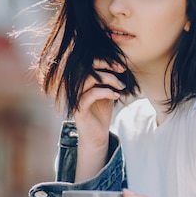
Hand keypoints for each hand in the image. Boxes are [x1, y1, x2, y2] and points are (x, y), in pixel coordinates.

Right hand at [73, 60, 125, 181]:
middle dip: (106, 65)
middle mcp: (74, 87)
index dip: (105, 60)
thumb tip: (118, 65)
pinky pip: (91, 94)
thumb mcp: (107, 92)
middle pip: (86, 66)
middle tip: (121, 69)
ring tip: (120, 86)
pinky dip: (106, 92)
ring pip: (89, 79)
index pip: (88, 62)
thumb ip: (108, 79)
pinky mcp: (79, 108)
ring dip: (109, 79)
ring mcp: (75, 97)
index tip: (121, 66)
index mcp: (79, 80)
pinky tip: (116, 95)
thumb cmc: (101, 113)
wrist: (97, 135)